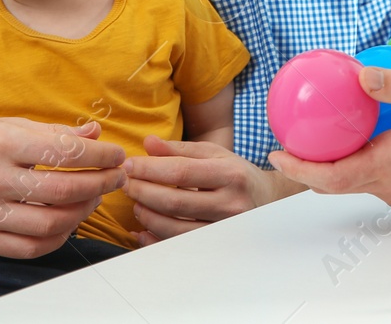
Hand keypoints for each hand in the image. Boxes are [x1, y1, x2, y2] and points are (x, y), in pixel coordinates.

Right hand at [0, 118, 124, 257]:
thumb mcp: (7, 126)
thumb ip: (53, 132)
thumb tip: (95, 135)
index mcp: (2, 144)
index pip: (65, 154)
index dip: (100, 157)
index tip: (117, 157)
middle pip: (63, 191)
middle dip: (100, 186)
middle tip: (116, 179)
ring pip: (50, 223)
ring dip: (83, 213)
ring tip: (94, 199)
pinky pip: (29, 248)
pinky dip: (57, 238)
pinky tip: (69, 223)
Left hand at [122, 135, 299, 244]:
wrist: (266, 201)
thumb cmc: (235, 173)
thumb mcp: (214, 154)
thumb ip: (180, 150)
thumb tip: (148, 143)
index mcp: (229, 174)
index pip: (181, 172)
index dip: (150, 169)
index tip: (128, 165)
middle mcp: (229, 203)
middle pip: (175, 202)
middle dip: (143, 192)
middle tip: (124, 184)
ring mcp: (224, 229)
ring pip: (175, 228)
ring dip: (146, 216)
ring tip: (135, 203)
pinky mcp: (216, 246)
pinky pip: (179, 246)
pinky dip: (155, 239)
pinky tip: (142, 229)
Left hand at [269, 67, 390, 207]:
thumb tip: (362, 76)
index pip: (331, 177)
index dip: (300, 168)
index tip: (277, 153)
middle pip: (338, 180)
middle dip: (311, 164)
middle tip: (293, 140)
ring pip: (359, 179)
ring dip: (340, 160)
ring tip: (329, 132)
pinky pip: (379, 178)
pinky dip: (364, 161)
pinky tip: (373, 135)